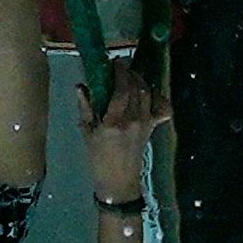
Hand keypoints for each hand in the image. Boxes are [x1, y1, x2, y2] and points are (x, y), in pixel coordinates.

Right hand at [81, 71, 173, 207]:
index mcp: (114, 122)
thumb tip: (80, 86)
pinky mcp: (153, 127)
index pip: (122, 90)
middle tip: (121, 67)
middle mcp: (133, 120)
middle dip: (130, 72)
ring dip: (141, 80)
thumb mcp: (87, 132)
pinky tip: (149, 91)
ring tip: (131, 75)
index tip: (115, 62)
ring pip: (148, 93)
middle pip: (137, 88)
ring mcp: (146, 123)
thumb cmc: (99, 157)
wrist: (118, 180)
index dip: (120, 72)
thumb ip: (86, 107)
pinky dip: (158, 96)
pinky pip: (162, 107)